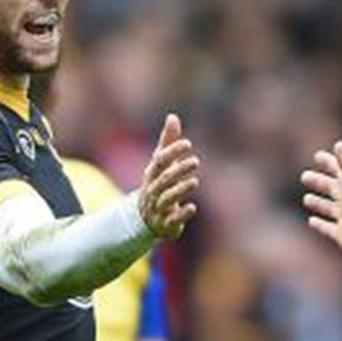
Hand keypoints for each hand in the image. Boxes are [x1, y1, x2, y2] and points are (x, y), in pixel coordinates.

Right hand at [138, 113, 199, 239]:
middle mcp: (153, 190)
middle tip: (195, 161)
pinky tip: (192, 207)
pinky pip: (172, 219)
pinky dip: (182, 214)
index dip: (172, 151)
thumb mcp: (161, 164)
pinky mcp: (166, 224)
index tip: (187, 143)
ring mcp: (158, 208)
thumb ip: (167, 142)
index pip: (160, 160)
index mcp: (152, 174)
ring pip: (167, 198)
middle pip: (164, 179)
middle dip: (178, 170)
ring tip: (195, 181)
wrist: (146, 218)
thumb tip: (173, 116)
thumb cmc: (158, 184)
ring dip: (180, 189)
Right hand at [301, 141, 341, 263]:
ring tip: (307, 198)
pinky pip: (327, 228)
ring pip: (327, 208)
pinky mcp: (341, 234)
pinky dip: (319, 225)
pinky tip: (312, 221)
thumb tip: (339, 143)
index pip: (337, 170)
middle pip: (329, 188)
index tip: (318, 156)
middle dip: (318, 182)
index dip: (328, 162)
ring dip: (317, 203)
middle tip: (305, 177)